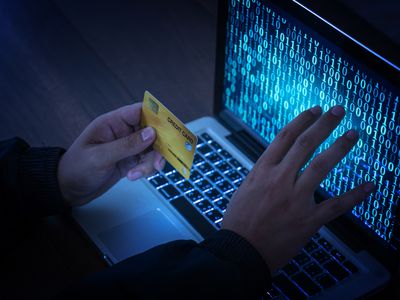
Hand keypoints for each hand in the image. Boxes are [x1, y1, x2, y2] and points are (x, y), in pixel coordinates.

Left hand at [58, 103, 164, 206]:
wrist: (68, 190)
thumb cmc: (77, 168)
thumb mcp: (100, 156)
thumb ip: (126, 145)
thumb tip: (152, 133)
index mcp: (113, 123)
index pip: (140, 111)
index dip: (157, 116)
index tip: (171, 127)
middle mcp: (123, 132)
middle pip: (152, 131)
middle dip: (158, 146)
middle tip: (159, 162)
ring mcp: (128, 147)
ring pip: (152, 149)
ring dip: (150, 162)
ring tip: (137, 174)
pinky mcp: (130, 161)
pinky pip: (147, 161)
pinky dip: (145, 170)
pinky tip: (133, 177)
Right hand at [222, 105, 374, 272]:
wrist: (241, 251)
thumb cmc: (240, 221)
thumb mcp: (245, 189)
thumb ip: (264, 174)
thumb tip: (279, 162)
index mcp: (262, 171)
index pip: (285, 137)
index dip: (302, 120)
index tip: (315, 110)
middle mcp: (279, 180)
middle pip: (305, 144)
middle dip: (324, 124)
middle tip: (339, 110)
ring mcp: (294, 200)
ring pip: (321, 166)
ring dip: (340, 147)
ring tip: (353, 134)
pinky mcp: (307, 221)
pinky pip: (336, 205)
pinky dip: (355, 195)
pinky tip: (370, 185)